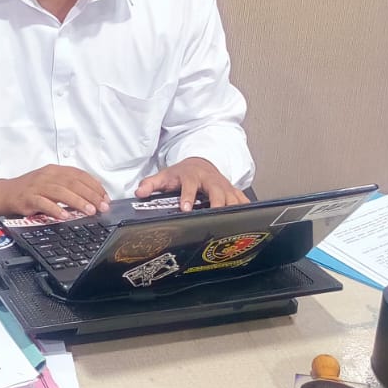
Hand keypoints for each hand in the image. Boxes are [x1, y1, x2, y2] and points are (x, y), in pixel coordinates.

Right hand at [0, 165, 109, 219]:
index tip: (105, 197)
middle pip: (73, 183)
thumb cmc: (31, 189)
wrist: (5, 193)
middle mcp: (47, 175)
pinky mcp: (28, 198)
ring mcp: (37, 186)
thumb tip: (93, 197)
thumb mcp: (50, 182)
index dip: (94, 186)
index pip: (79, 175)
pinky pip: (43, 203)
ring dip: (77, 201)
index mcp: (55, 170)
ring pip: (60, 192)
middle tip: (102, 206)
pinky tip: (64, 216)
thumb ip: (68, 186)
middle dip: (90, 195)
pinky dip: (55, 209)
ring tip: (89, 211)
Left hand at [134, 156, 248, 211]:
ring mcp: (224, 185)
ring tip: (233, 223)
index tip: (185, 208)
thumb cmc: (182, 173)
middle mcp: (210, 180)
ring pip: (233, 196)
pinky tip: (248, 221)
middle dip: (217, 204)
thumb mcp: (165, 176)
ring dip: (234, 208)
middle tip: (216, 216)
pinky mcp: (233, 190)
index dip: (187, 197)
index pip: (189, 185)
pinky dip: (247, 209)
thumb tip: (139, 193)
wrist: (200, 163)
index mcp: (192, 176)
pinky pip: (243, 199)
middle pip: (217, 191)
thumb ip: (150, 184)